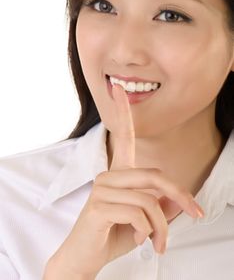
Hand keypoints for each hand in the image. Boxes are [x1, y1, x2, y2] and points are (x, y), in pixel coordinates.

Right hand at [46, 84, 203, 277]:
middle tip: (196, 214)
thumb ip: (161, 206)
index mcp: (118, 174)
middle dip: (181, 196)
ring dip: (162, 227)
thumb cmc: (113, 235)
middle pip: (155, 175)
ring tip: (158, 242)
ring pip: (150, 200)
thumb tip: (178, 200)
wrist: (85, 259)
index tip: (118, 89)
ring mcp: (101, 189)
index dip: (123, 112)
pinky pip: (139, 213)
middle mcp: (108, 175)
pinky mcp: (98, 205)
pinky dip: (148, 232)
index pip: (123, 138)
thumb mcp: (145, 221)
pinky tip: (139, 239)